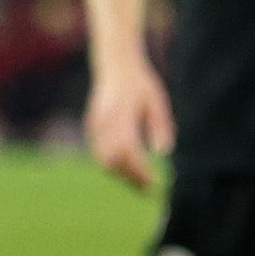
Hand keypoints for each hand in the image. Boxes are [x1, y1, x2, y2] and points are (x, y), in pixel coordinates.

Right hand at [84, 55, 173, 192]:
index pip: (128, 152)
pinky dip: (112, 165)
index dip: (140, 170)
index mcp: (120, 116)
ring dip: (120, 174)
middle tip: (148, 189)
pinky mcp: (91, 127)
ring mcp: (94, 126)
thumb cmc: (141, 83)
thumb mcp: (157, 100)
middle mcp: (103, 124)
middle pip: (112, 161)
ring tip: (140, 183)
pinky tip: (127, 169)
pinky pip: (98, 153)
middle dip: (129, 178)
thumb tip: (163, 152)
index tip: (154, 182)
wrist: (115, 65)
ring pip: (103, 160)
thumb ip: (160, 125)